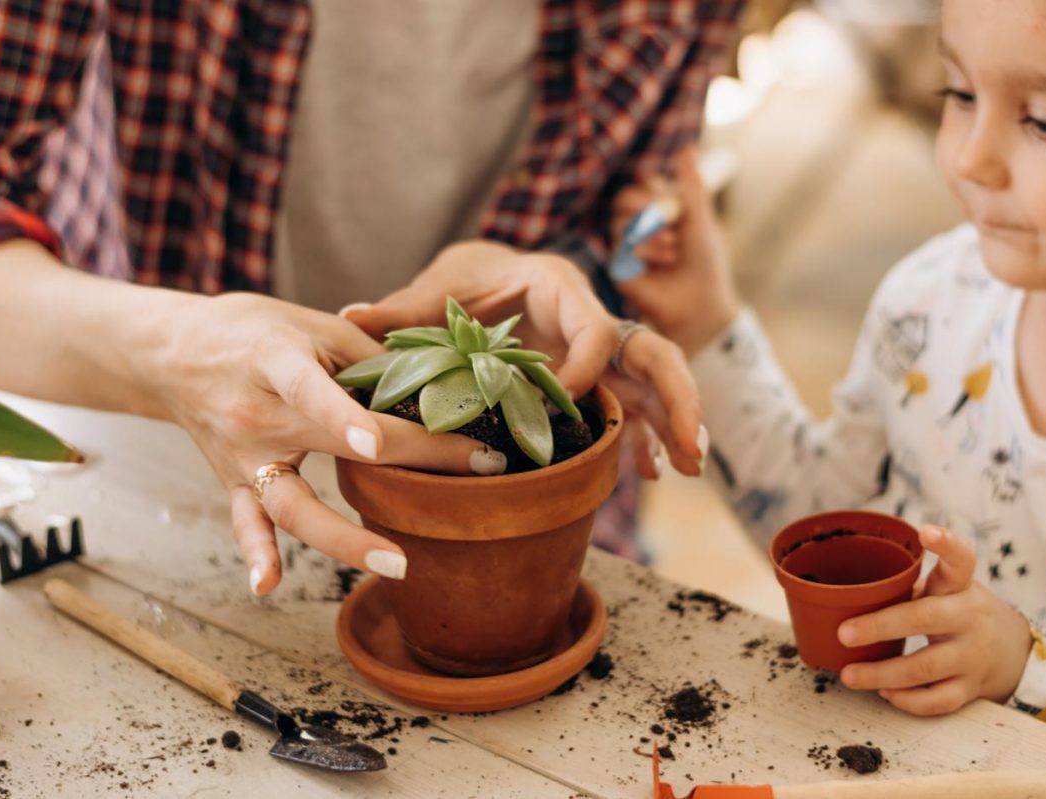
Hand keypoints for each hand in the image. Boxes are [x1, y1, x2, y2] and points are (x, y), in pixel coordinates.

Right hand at [153, 293, 507, 595]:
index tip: (381, 445)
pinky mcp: (234, 484)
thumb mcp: (312, 325)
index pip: (315, 391)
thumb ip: (373, 355)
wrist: (173, 353)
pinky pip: (246, 524)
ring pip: (292, 506)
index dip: (345, 418)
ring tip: (397, 562)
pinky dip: (257, 554)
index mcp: (274, 361)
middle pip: (331, 446)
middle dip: (408, 462)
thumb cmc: (255, 331)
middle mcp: (256, 414)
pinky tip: (269, 585)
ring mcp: (243, 457)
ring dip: (343, 540)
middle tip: (476, 473)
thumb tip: (441, 383)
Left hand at [343, 243, 705, 476]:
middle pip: (650, 352)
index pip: (594, 327)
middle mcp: (590, 316)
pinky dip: (641, 436)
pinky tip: (654, 473)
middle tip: (693, 448)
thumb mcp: (437, 288)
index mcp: (559, 287)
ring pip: (650, 382)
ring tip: (689, 468)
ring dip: (672, 423)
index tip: (567, 403)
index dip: (586, 368)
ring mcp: (598, 349)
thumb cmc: (463, 276)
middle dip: (674, 398)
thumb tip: (351, 316)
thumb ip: (404, 309)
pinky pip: (630, 404)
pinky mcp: (597, 374)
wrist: (486, 272)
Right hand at [611, 147, 739, 356]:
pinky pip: (620, 248)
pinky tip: (664, 261)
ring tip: (673, 247)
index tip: (664, 195)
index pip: (643, 185)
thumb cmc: (707, 264)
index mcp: (660, 212)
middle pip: (623, 200)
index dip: (650, 186)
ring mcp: (629, 248)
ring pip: (620, 223)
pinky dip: (643, 250)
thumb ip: (692, 185)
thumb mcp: (701, 219)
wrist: (702, 305)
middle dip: (641, 203)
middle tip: (658, 211)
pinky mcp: (621, 269)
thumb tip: (687, 147)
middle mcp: (641, 228)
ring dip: (649, 231)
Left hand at [837, 526, 1032, 714]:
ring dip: (881, 674)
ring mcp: (972, 655)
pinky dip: (908, 700)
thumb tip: (838, 589)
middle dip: (881, 626)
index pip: (962, 559)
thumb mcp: (946, 589)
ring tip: (848, 674)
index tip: (925, 532)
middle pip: (925, 618)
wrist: (1015, 651)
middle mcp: (969, 618)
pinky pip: (937, 700)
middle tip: (844, 633)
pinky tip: (885, 693)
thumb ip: (908, 585)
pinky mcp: (971, 688)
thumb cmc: (959, 611)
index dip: (946, 544)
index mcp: (960, 586)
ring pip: (925, 668)